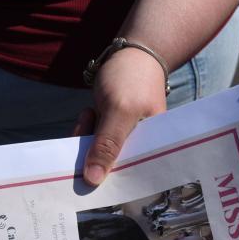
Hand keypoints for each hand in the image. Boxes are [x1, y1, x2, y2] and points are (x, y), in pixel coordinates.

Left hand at [73, 47, 167, 186]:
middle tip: (88, 132)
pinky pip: (92, 142)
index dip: (110, 184)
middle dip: (92, 160)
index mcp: (153, 150)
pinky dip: (85, 130)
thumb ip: (107, 145)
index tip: (87, 185)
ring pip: (97, 155)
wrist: (128, 54)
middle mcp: (141, 149)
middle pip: (110, 169)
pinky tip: (89, 112)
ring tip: (92, 112)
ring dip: (85, 140)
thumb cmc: (132, 79)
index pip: (131, 177)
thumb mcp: (119, 112)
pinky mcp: (111, 132)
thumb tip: (92, 181)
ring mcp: (124, 141)